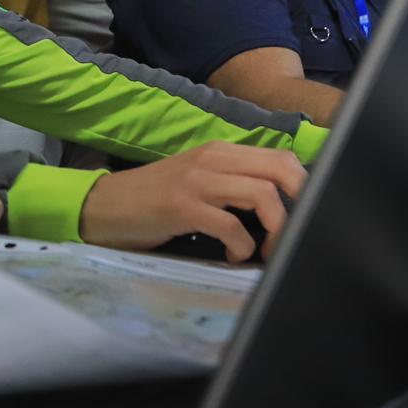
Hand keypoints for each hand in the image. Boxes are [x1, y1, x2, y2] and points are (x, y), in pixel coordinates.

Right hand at [77, 142, 306, 263]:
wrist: (104, 207)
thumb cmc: (154, 200)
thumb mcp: (197, 181)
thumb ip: (232, 184)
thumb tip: (281, 209)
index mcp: (220, 152)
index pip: (281, 158)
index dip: (304, 187)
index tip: (303, 217)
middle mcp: (212, 159)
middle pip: (281, 170)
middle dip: (301, 204)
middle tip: (294, 234)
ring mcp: (196, 181)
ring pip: (262, 195)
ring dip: (276, 230)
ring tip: (265, 250)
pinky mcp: (182, 207)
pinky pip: (231, 226)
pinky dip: (242, 246)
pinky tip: (234, 255)